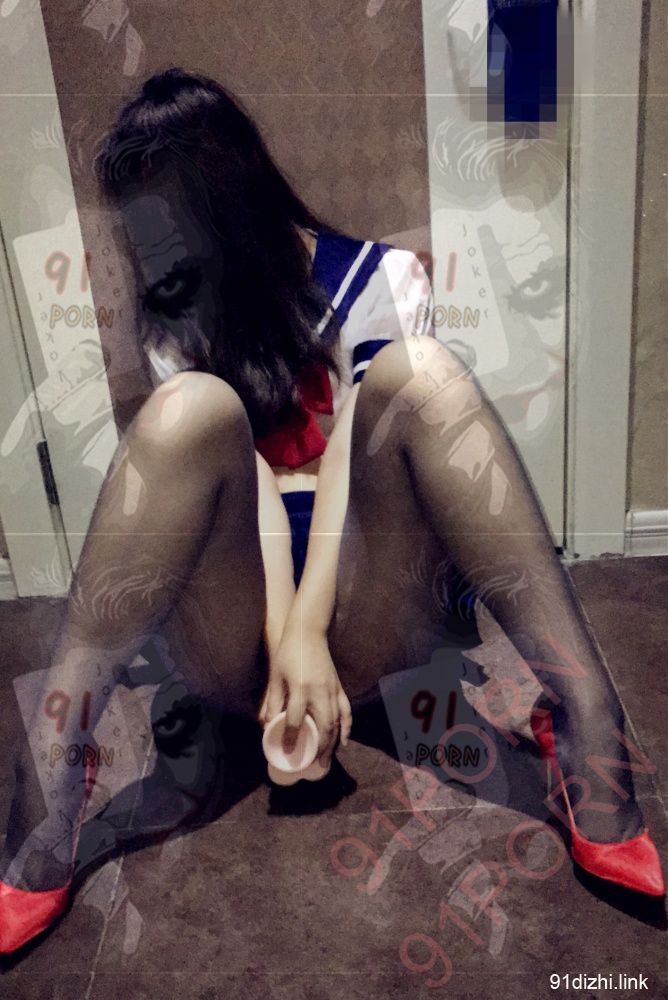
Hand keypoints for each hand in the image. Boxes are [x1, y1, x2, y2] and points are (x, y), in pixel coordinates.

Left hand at [259, 622, 351, 766]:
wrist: (307, 632)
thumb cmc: (288, 653)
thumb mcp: (275, 676)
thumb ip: (273, 701)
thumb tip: (267, 725)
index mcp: (300, 688)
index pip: (295, 719)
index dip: (290, 737)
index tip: (287, 751)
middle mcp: (319, 691)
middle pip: (323, 727)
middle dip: (320, 749)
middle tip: (314, 766)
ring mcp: (332, 690)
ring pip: (337, 722)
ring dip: (333, 744)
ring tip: (327, 760)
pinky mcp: (339, 687)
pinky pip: (346, 711)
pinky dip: (347, 728)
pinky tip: (344, 741)